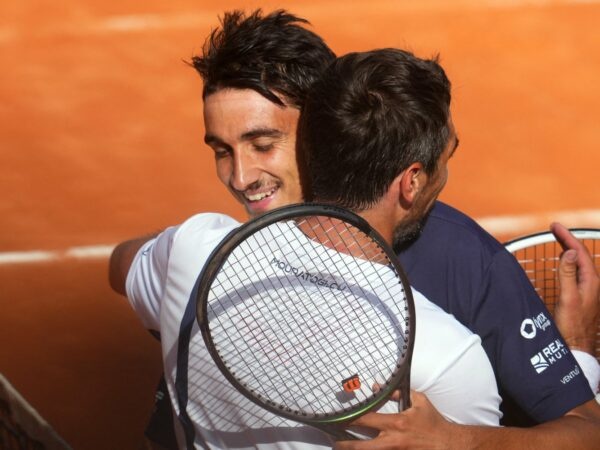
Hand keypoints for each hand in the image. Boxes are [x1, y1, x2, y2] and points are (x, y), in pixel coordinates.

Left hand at [335, 391, 456, 449]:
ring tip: (342, 449)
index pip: (366, 420)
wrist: (450, 445)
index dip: (349, 419)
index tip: (338, 418)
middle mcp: (392, 441)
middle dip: (344, 445)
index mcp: (395, 423)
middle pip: (361, 447)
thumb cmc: (433, 422)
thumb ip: (398, 393)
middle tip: (334, 441)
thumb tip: (378, 387)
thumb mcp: (419, 401)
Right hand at [551, 222, 599, 353]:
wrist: (577, 346)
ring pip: (579, 262)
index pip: (579, 252)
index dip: (567, 237)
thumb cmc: (572, 325)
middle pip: (581, 255)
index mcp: (591, 281)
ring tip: (558, 240)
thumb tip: (568, 253)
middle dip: (568, 240)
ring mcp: (589, 289)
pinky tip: (564, 262)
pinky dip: (569, 261)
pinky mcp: (584, 294)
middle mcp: (593, 283)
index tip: (554, 226)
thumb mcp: (568, 297)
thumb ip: (568, 274)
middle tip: (554, 229)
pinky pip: (577, 271)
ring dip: (568, 249)